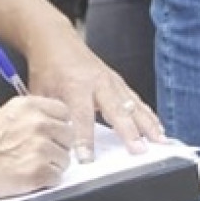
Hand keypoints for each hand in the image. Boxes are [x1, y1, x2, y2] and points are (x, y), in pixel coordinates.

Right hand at [0, 95, 76, 197]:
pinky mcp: (38, 172)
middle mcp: (38, 123)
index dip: (57, 127)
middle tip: (37, 155)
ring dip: (51, 166)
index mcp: (29, 106)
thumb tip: (53, 125)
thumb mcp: (7, 116)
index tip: (50, 135)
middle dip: (57, 147)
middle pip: (68, 136)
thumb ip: (33, 117)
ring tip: (28, 166)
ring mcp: (40, 148)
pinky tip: (27, 177)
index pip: (64, 113)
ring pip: (65, 159)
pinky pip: (57, 178)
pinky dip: (45, 182)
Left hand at [21, 37, 166, 162]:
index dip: (84, 140)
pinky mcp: (118, 82)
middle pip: (116, 110)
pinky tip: (158, 129)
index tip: (87, 159)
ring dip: (147, 125)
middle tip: (139, 150)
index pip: (81, 117)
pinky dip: (149, 115)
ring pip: (133, 105)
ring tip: (159, 142)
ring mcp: (111, 81)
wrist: (55, 41)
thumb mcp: (40, 93)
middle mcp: (97, 82)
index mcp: (75, 86)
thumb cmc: (47, 68)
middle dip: (128, 132)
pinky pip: (137, 100)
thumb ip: (50, 117)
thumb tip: (52, 143)